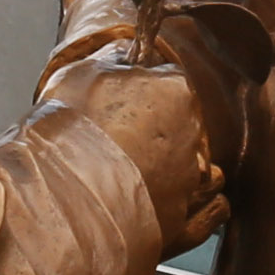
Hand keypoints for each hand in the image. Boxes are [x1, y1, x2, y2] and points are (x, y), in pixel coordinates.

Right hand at [73, 60, 230, 247]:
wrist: (62, 200)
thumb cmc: (70, 134)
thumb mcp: (81, 74)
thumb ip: (113, 59)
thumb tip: (126, 51)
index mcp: (175, 92)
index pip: (169, 80)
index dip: (144, 89)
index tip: (123, 99)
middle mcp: (193, 136)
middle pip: (186, 125)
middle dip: (160, 131)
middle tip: (122, 140)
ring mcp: (191, 182)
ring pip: (201, 168)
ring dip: (181, 169)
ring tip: (143, 176)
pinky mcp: (186, 223)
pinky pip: (211, 210)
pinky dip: (199, 207)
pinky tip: (172, 202)